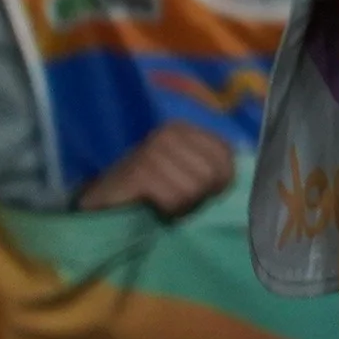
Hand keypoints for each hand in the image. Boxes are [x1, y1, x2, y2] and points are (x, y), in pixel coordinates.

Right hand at [78, 120, 237, 215]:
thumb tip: (233, 177)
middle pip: (212, 174)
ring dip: (181, 205)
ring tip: (163, 201)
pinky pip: (173, 198)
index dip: (220, 183)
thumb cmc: (153, 190)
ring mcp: (151, 149)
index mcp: (186, 129)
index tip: (201, 192)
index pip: (226, 157)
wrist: (105, 202)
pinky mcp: (137, 172)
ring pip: (193, 188)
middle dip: (199, 196)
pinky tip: (154, 205)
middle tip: (177, 198)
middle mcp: (169, 132)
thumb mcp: (189, 173)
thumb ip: (214, 167)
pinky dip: (168, 209)